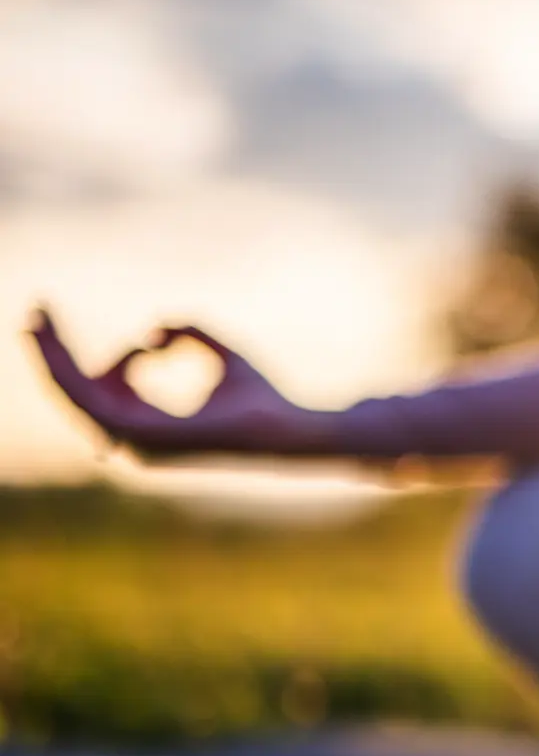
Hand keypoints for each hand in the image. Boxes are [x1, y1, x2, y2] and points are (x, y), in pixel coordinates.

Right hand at [28, 308, 334, 455]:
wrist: (286, 426)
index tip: (62, 317)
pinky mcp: (139, 435)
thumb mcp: (221, 352)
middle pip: (77, 393)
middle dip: (50, 354)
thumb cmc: (261, 397)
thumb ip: (187, 333)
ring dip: (52, 356)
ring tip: (38, 320)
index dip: (84, 354)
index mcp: (149, 426)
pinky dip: (65, 369)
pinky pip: (88, 400)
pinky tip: (52, 338)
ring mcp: (135, 442)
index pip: (102, 388)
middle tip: (34, 313)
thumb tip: (153, 328)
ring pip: (75, 395)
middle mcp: (136, 439)